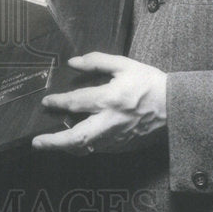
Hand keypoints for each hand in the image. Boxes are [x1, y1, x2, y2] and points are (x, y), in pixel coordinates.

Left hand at [33, 52, 166, 154]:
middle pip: (77, 138)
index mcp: (109, 99)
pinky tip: (76, 143)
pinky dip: (84, 148)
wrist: (176, 106)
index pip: (76, 103)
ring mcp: (117, 138)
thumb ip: (96, 61)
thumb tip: (72, 62)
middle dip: (54, 142)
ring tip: (51, 144)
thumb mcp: (124, 65)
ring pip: (86, 148)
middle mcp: (110, 122)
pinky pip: (99, 150)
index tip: (46, 102)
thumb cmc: (149, 83)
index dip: (58, 102)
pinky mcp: (124, 146)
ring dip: (66, 147)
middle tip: (37, 143)